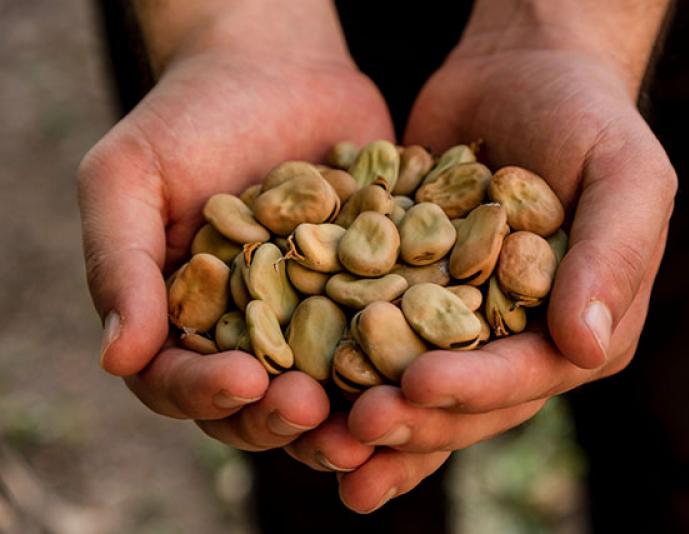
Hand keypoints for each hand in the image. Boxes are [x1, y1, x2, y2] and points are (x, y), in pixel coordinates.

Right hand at [77, 3, 392, 453]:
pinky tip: (438, 368)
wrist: (275, 68)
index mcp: (185, 325)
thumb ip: (121, 265)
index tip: (244, 380)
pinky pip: (396, 338)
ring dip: (354, 417)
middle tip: (313, 413)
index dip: (209, 392)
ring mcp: (321, 320)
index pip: (183, 382)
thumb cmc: (188, 118)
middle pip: (262, 406)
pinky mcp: (378, 294)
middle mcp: (255, 336)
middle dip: (285, 420)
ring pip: (333, 392)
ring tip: (379, 420)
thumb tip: (117, 358)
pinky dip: (413, 361)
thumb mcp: (130, 178)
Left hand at [306, 45, 675, 511]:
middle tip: (352, 427)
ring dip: (370, 417)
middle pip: (466, 398)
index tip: (415, 385)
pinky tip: (299, 386)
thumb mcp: (624, 174)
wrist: (522, 70)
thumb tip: (586, 348)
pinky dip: (341, 363)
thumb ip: (614, 256)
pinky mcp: (412, 291)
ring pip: (415, 384)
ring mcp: (464, 320)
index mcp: (581, 329)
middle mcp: (522, 340)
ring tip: (317, 440)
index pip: (528, 375)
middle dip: (411, 418)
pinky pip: (376, 333)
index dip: (474, 389)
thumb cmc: (587, 115)